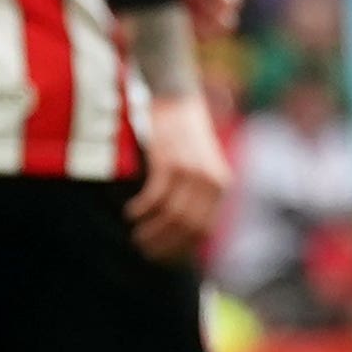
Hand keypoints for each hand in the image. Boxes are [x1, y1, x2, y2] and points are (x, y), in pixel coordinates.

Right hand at [124, 86, 230, 262]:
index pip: (203, 232)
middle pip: (186, 228)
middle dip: (162, 244)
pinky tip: (131, 213)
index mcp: (221, 186)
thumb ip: (197, 194)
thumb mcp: (201, 165)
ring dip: (150, 230)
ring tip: (135, 234)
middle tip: (142, 248)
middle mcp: (211, 182)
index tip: (161, 256)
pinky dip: (141, 210)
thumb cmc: (183, 134)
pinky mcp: (170, 162)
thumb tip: (179, 230)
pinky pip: (154, 197)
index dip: (180, 249)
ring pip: (170, 216)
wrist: (176, 95)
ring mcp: (191, 172)